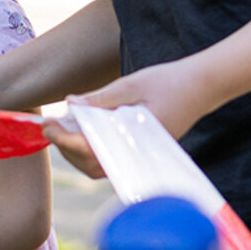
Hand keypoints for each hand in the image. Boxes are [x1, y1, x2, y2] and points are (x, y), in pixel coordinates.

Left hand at [46, 62, 213, 178]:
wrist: (202, 87)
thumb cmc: (169, 83)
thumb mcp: (130, 85)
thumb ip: (100, 99)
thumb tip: (71, 105)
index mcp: (136, 140)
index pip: (91, 150)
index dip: (65, 140)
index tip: (48, 124)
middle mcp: (138, 155)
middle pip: (91, 166)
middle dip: (66, 148)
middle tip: (49, 125)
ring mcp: (140, 156)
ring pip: (100, 167)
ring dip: (77, 152)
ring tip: (63, 128)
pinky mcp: (140, 152)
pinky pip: (110, 159)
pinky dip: (92, 149)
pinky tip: (83, 131)